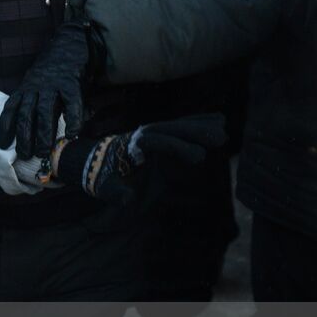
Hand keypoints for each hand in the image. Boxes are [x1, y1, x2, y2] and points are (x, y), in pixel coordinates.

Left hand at [0, 22, 91, 159]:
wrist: (68, 44)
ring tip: (43, 151)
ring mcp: (53, 85)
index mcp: (25, 88)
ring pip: (45, 111)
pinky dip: (72, 119)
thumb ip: (32, 103)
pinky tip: (72, 134)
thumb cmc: (51, 71)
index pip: (11, 108)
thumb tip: (29, 131)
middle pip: (26, 114)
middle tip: (24, 155)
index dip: (5, 126)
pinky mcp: (71, 83)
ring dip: (43, 133)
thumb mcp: (35, 84)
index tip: (1, 144)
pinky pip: (71, 103)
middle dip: (24, 136)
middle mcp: (36, 87)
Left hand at [54, 114, 226, 203]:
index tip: (199, 157)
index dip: (176, 147)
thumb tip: (126, 197)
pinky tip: (218, 118)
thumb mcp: (105, 187)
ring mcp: (151, 132)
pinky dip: (198, 120)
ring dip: (200, 123)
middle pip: (170, 129)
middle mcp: (142, 134)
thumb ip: (115, 192)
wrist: (92, 163)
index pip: (156, 142)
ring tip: (224, 123)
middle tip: (221, 137)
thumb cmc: (101, 177)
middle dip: (194, 132)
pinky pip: (179, 126)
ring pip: (177, 124)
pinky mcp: (158, 134)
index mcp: (130, 146)